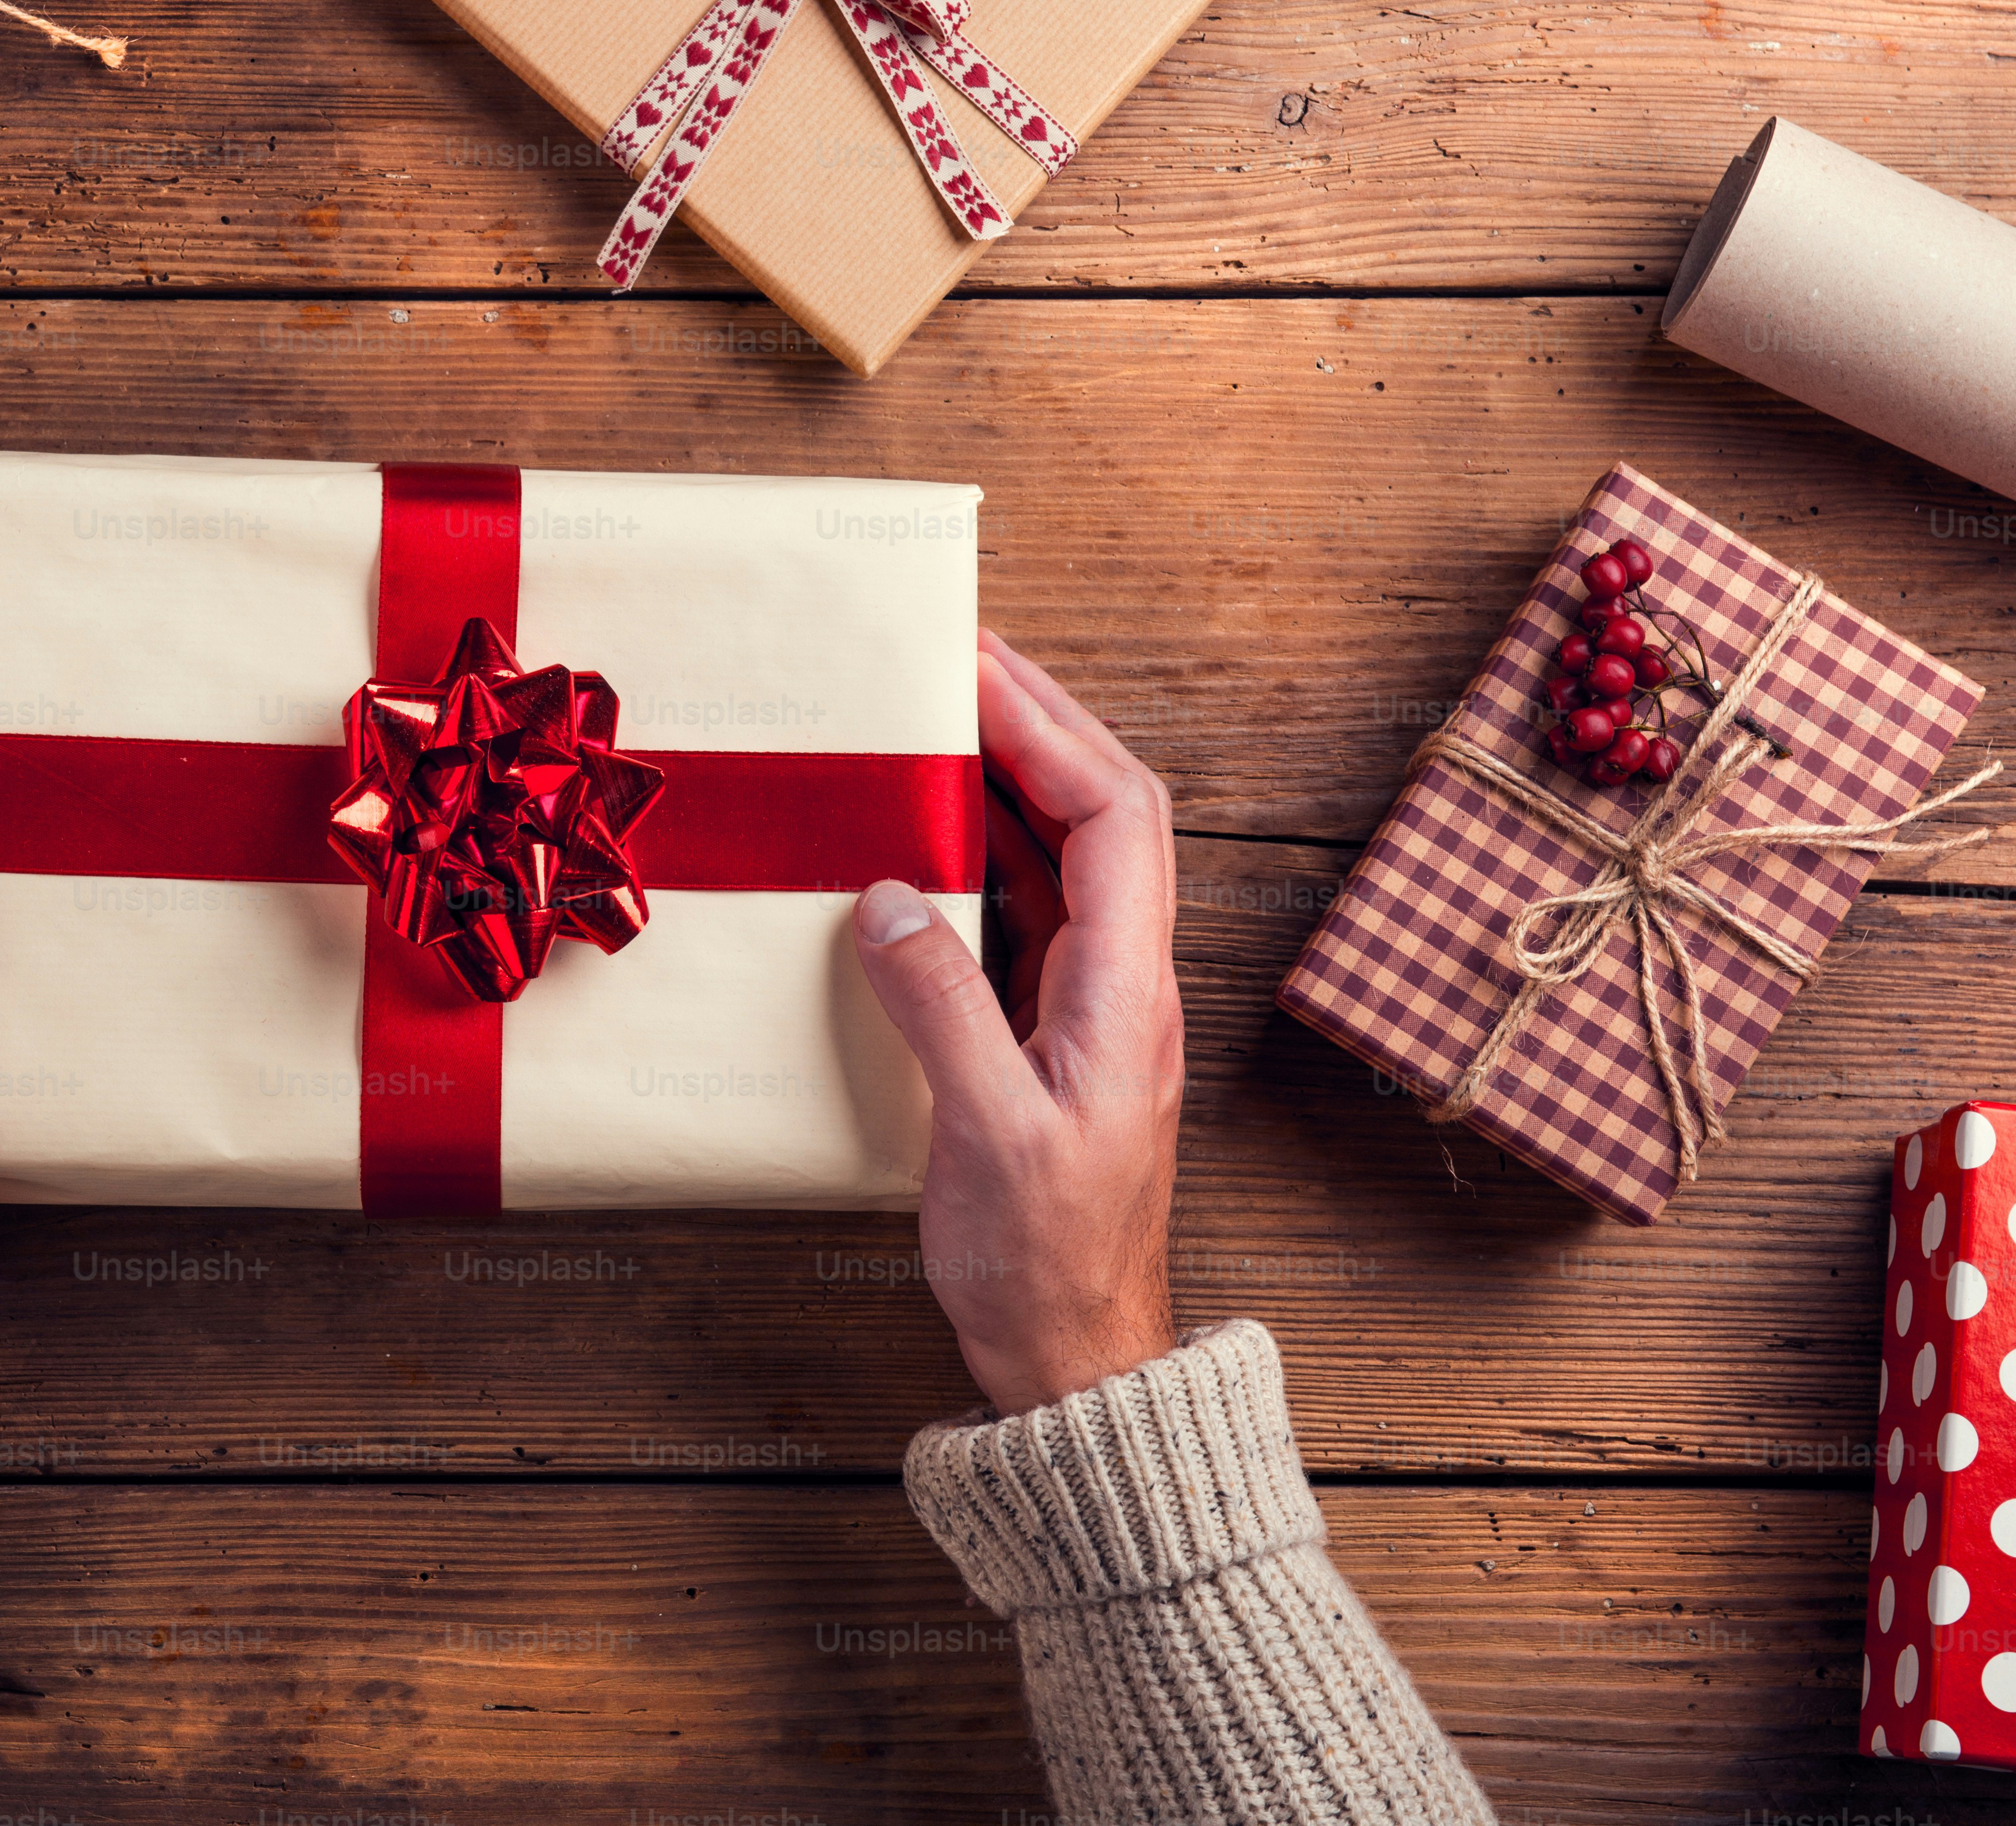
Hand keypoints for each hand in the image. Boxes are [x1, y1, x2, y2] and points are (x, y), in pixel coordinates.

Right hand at [853, 629, 1183, 1412]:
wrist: (1077, 1362)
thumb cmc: (1044, 1265)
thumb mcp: (985, 1136)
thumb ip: (941, 1009)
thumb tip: (888, 898)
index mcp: (1127, 993)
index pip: (1113, 814)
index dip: (1049, 725)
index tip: (974, 662)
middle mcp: (1125, 984)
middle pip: (1105, 809)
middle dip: (1038, 718)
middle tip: (955, 653)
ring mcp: (1094, 1006)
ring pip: (1070, 852)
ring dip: (1013, 773)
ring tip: (937, 716)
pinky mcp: (1053, 1033)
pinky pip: (1032, 908)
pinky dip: (987, 848)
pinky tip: (930, 832)